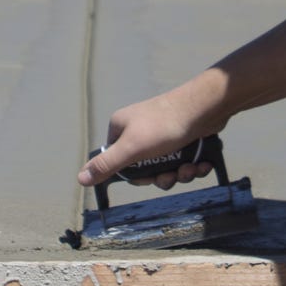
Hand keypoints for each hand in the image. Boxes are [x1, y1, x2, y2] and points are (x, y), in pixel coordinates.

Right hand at [79, 80, 230, 187]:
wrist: (205, 107)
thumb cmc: (165, 125)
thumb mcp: (131, 148)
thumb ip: (106, 164)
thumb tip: (80, 178)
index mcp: (122, 128)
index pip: (121, 163)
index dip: (137, 176)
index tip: (150, 177)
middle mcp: (140, 129)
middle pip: (147, 168)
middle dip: (164, 177)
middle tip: (175, 175)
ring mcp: (163, 133)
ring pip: (168, 166)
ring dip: (181, 173)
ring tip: (192, 168)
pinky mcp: (183, 136)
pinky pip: (184, 160)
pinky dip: (193, 166)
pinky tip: (202, 164)